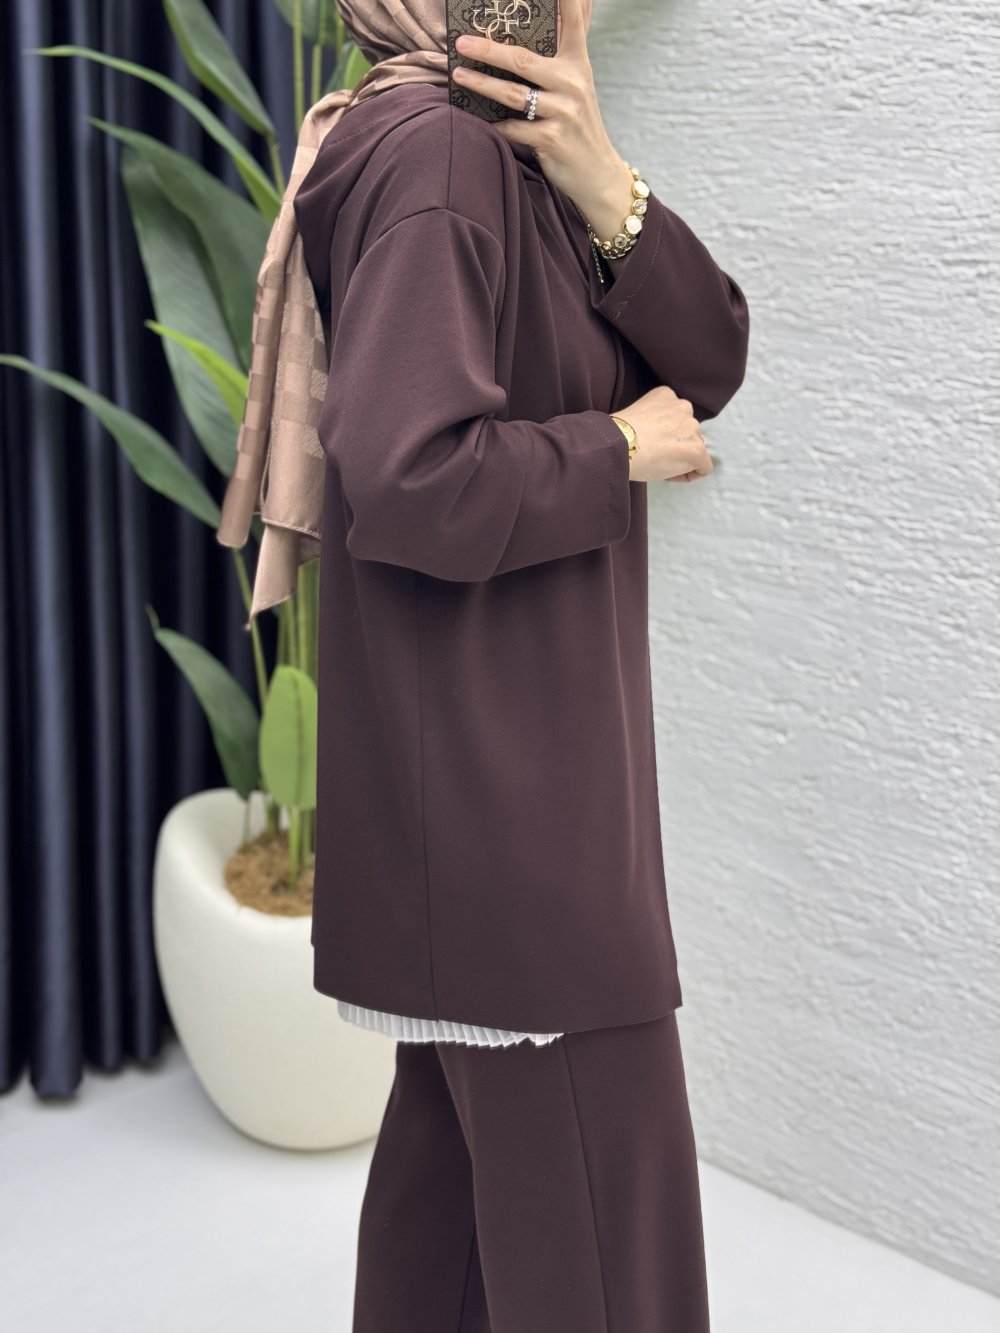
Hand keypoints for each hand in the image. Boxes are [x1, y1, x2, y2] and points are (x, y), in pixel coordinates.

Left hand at [452, 0, 633, 238]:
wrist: (597, 173)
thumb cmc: (579, 125)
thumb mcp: (580, 83)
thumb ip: (568, 49)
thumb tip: (569, 10)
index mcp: (577, 65)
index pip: (573, 23)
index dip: (566, 2)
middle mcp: (572, 84)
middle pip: (523, 60)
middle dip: (489, 49)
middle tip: (462, 43)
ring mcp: (563, 113)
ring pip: (513, 95)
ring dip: (481, 84)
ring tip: (458, 76)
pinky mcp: (552, 140)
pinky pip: (513, 129)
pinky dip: (494, 126)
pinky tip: (476, 121)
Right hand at [617, 387, 713, 484]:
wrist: (618, 446)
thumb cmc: (617, 435)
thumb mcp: (637, 414)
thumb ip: (653, 421)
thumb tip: (658, 439)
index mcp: (667, 395)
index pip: (676, 417)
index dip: (664, 435)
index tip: (651, 445)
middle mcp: (684, 407)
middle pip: (688, 432)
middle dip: (675, 446)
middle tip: (654, 457)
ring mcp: (692, 429)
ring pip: (695, 449)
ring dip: (680, 459)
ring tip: (658, 466)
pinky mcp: (697, 451)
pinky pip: (703, 467)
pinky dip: (688, 475)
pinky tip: (668, 476)